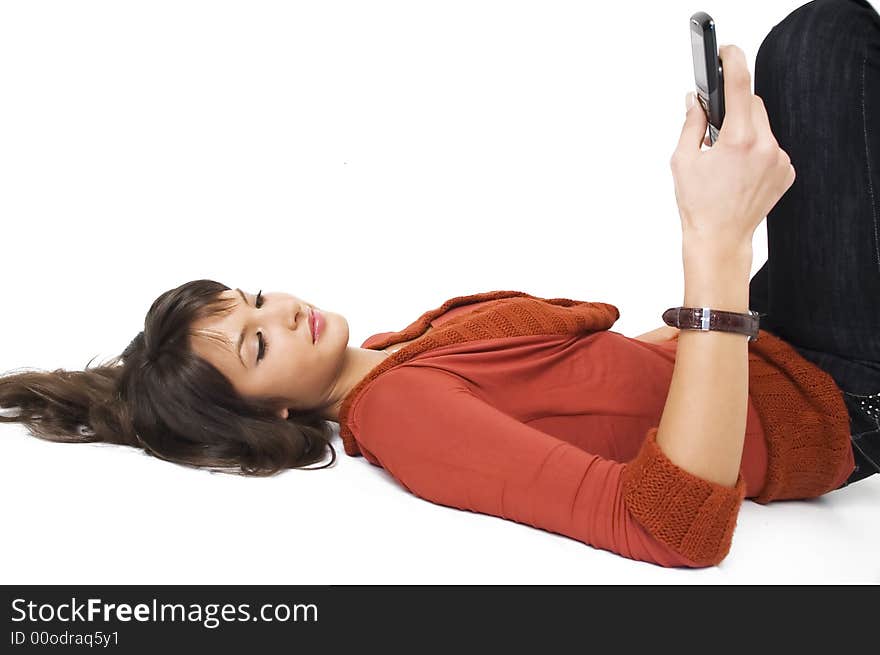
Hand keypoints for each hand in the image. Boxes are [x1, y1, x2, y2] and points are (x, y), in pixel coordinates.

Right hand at [669, 44, 795, 248]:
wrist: (720, 239)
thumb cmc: (699, 205)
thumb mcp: (683, 160)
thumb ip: (692, 124)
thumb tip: (696, 101)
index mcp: (738, 141)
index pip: (740, 86)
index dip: (733, 62)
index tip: (727, 53)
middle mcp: (765, 147)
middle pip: (754, 105)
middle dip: (735, 111)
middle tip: (716, 132)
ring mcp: (779, 160)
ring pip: (763, 127)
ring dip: (746, 132)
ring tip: (728, 161)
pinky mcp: (787, 171)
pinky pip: (772, 147)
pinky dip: (757, 151)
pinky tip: (741, 172)